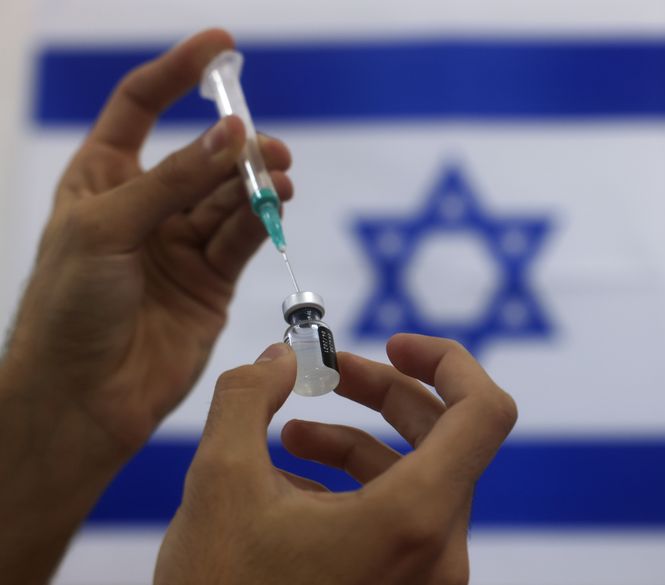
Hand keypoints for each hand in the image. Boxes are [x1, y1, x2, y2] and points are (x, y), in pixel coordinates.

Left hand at [0, 29, 291, 583]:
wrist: (82, 397)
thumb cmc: (70, 308)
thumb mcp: (108, 228)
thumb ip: (174, 182)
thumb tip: (233, 136)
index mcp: (101, 180)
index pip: (139, 107)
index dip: (177, 73)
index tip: (222, 46)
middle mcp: (145, 206)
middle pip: (198, 155)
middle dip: (232, 144)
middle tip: (265, 145)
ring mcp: (181, 243)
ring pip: (228, 196)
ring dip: (254, 181)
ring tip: (279, 174)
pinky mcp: (213, 280)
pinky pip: (242, 235)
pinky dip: (262, 217)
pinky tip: (278, 201)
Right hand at [155, 334, 517, 584]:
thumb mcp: (218, 483)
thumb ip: (249, 397)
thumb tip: (278, 358)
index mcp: (414, 518)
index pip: (484, 412)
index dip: (449, 360)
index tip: (394, 342)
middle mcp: (438, 551)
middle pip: (441, 436)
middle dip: (381, 393)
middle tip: (325, 373)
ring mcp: (427, 577)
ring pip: (415, 478)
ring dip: (356, 442)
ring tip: (288, 435)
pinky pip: (400, 518)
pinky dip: (356, 487)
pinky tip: (290, 485)